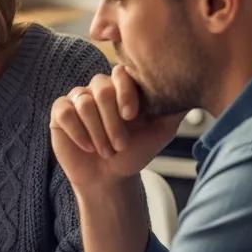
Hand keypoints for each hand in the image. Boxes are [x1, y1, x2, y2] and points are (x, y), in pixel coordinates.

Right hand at [49, 65, 183, 190]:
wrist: (109, 178)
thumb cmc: (134, 153)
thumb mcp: (160, 132)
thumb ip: (173, 110)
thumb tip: (192, 89)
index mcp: (122, 88)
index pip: (121, 73)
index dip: (125, 92)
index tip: (132, 116)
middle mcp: (99, 89)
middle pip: (101, 89)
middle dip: (111, 121)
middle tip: (120, 145)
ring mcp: (78, 99)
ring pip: (83, 103)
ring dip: (97, 131)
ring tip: (106, 151)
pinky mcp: (60, 112)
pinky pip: (65, 112)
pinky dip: (77, 131)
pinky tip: (87, 147)